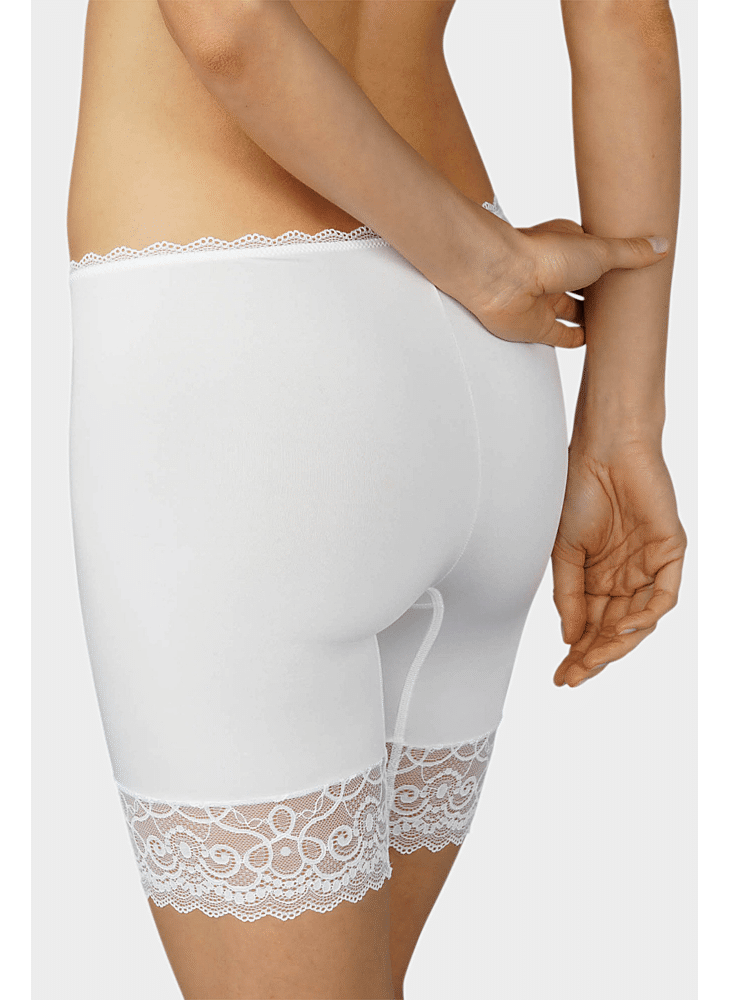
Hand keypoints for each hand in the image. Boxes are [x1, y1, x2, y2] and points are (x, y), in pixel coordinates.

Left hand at [461, 218, 668, 348]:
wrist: (502, 278)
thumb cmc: (542, 254)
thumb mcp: (599, 249)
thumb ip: (630, 252)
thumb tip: (660, 246)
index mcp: (568, 246)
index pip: (595, 254)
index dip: (613, 262)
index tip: (633, 270)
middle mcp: (555, 272)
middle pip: (584, 285)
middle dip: (602, 293)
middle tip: (627, 301)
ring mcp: (544, 300)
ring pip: (572, 311)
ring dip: (590, 317)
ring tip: (616, 324)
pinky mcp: (536, 326)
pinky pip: (559, 335)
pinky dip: (574, 338)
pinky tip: (591, 341)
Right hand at [551, 442, 686, 687]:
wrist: (602, 453)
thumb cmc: (577, 492)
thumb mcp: (562, 552)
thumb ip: (568, 596)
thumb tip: (571, 638)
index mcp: (598, 577)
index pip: (591, 626)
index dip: (578, 653)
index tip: (562, 676)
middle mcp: (626, 578)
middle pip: (614, 631)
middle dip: (594, 656)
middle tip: (574, 676)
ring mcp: (649, 567)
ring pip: (639, 621)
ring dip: (617, 643)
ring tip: (593, 658)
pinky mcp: (670, 553)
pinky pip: (663, 597)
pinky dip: (646, 616)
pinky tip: (623, 627)